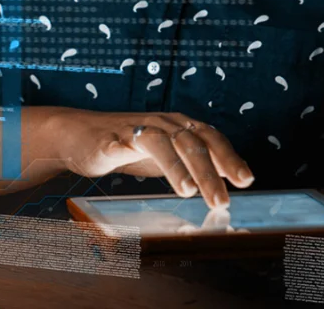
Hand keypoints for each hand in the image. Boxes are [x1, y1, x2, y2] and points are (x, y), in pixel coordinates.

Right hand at [41, 107, 254, 207]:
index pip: (211, 138)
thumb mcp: (163, 156)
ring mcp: (138, 128)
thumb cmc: (125, 147)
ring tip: (195, 194)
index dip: (230, 157)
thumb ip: (191, 163)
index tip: (246, 180)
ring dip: (185, 168)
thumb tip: (224, 178)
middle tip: (223, 201)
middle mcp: (163, 123)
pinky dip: (155, 160)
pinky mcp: (114, 138)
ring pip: (170, 142)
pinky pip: (136, 145)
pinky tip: (160, 180)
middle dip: (212, 171)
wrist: (77, 135)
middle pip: (195, 143)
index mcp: (177, 126)